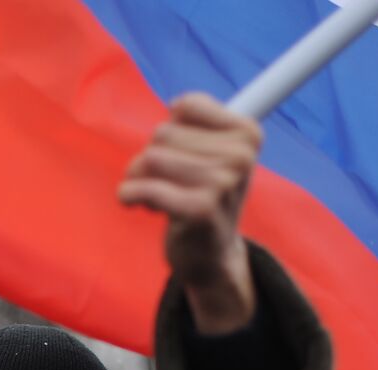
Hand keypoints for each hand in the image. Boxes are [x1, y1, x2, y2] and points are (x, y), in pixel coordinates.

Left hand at [119, 93, 261, 334]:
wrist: (211, 256)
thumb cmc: (204, 196)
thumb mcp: (211, 151)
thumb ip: (196, 117)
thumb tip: (176, 105)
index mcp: (249, 135)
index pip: (185, 107)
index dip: (172, 130)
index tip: (182, 155)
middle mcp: (242, 157)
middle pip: (163, 132)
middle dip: (152, 157)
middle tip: (165, 183)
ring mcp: (223, 184)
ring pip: (151, 157)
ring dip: (139, 177)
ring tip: (155, 196)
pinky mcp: (200, 210)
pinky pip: (146, 187)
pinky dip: (129, 194)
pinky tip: (134, 203)